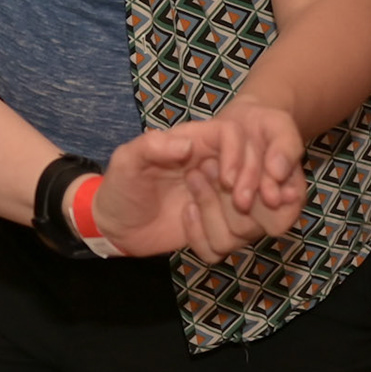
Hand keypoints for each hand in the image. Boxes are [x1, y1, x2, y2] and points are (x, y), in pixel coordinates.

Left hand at [88, 107, 305, 259]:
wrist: (115, 226)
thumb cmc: (119, 187)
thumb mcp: (126, 161)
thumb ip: (151, 147)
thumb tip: (188, 144)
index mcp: (196, 142)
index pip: (235, 136)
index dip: (240, 156)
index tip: (228, 180)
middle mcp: (214, 166)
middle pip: (255, 169)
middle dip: (248, 189)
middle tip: (231, 203)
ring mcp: (217, 197)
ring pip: (251, 206)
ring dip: (225, 214)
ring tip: (188, 209)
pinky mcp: (215, 225)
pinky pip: (233, 235)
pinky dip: (213, 235)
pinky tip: (185, 224)